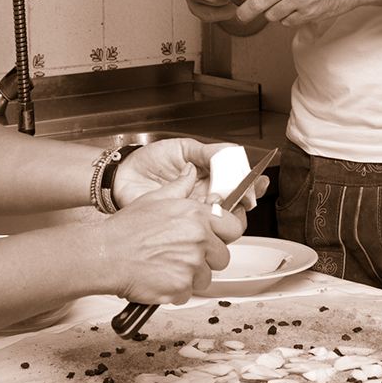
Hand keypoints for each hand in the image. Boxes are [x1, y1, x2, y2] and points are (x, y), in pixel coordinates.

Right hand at [99, 167, 232, 304]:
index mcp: (195, 215)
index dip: (224, 234)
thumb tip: (190, 172)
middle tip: (185, 256)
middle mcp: (198, 239)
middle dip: (207, 259)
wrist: (105, 256)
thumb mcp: (154, 199)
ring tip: (168, 267)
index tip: (215, 238)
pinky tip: (160, 279)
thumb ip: (180, 187)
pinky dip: (175, 291)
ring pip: (206, 278)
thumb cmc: (125, 230)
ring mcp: (191, 265)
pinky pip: (188, 294)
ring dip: (191, 277)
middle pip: (222, 257)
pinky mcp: (181, 287)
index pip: (233, 227)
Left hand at [111, 139, 264, 231]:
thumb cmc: (149, 161)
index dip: (251, 185)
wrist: (124, 176)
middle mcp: (207, 198)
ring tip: (216, 197)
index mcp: (211, 178)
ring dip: (227, 211)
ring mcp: (195, 215)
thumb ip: (208, 152)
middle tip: (237, 192)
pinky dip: (209, 224)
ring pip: (224, 223)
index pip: (239, 184)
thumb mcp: (182, 148)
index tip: (257, 182)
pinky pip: (202, 234)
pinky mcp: (182, 229)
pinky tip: (205, 210)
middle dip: (242, 200)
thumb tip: (233, 151)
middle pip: (237, 207)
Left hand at [217, 0, 365, 27]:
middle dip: (243, 12)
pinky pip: (288, 22)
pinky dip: (287, 18)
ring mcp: (299, 0)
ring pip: (272, 15)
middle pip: (256, 3)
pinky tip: (294, 9)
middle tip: (239, 15)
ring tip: (278, 5)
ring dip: (270, 12)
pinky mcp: (308, 15)